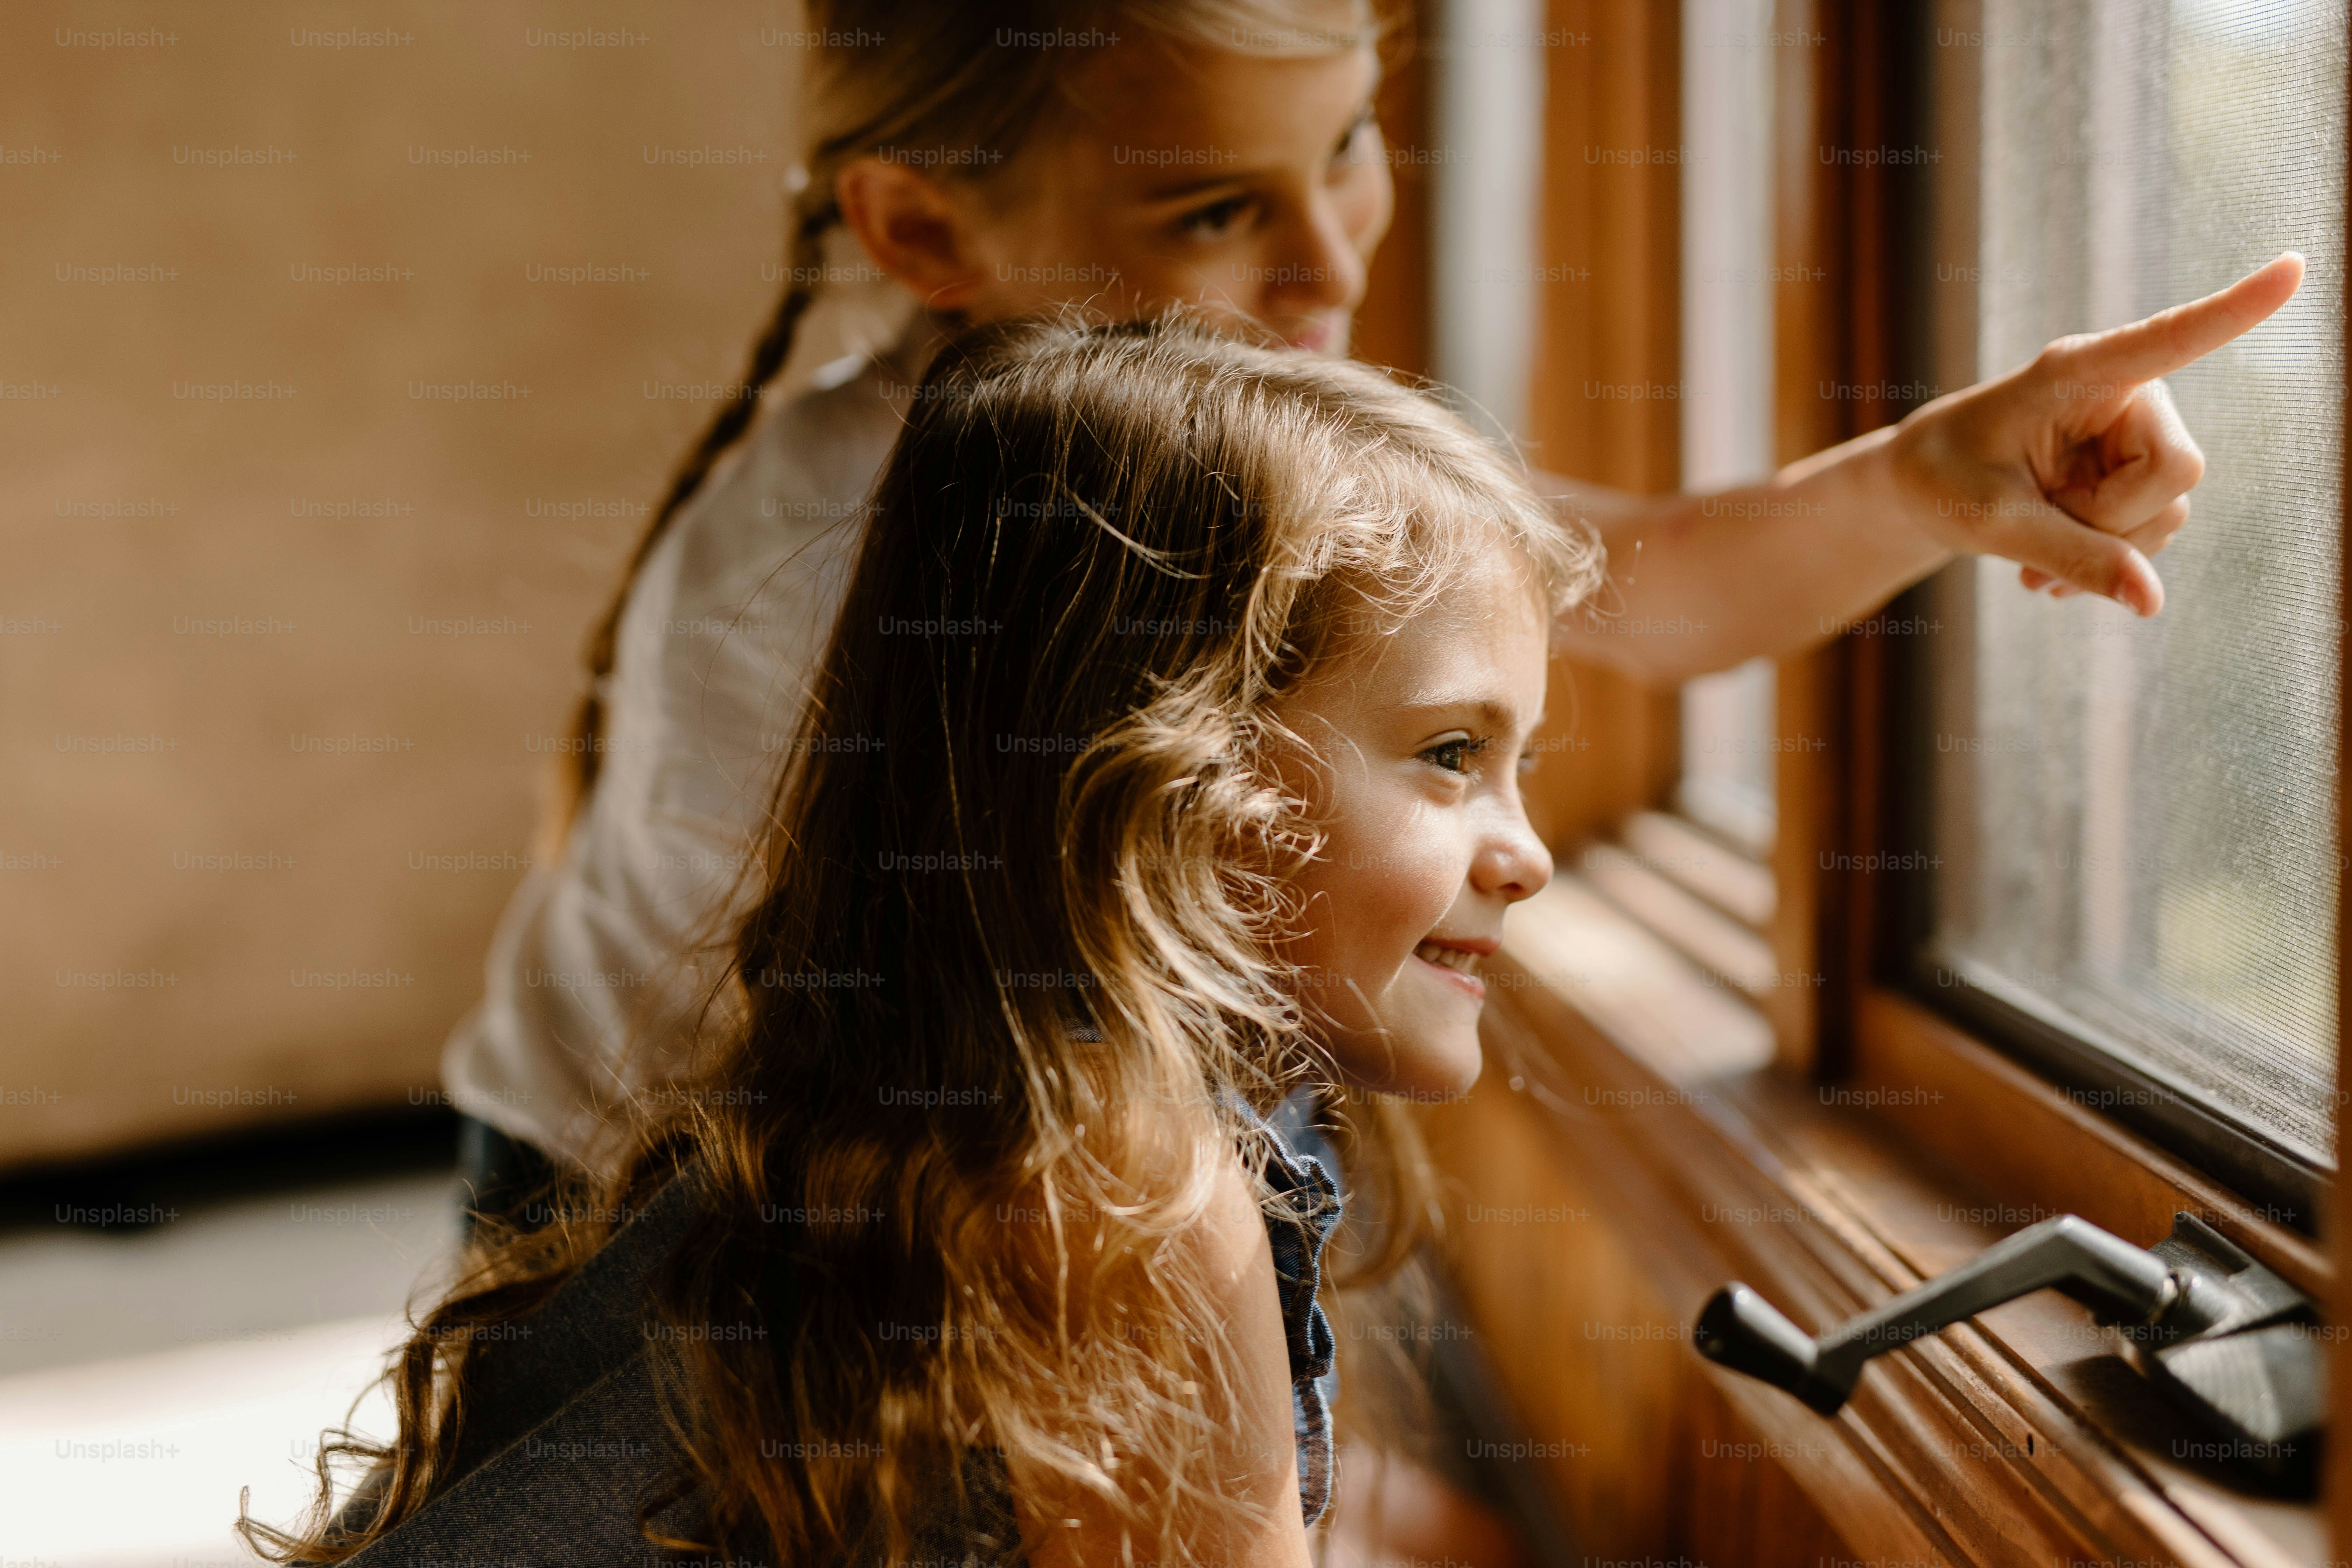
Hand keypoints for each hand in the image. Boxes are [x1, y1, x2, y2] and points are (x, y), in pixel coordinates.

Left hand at [1887, 252, 2303, 615]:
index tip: (2294, 266)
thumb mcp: (1991, 523)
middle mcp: (2126, 393)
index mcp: (2077, 372)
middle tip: (2038, 532)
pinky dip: (2107, 559)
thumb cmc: (1944, 481)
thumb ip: (2071, 556)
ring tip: (2034, 555)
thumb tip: (2152, 602)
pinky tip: (2050, 564)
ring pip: (2168, 509)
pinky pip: (2156, 530)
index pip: (2169, 338)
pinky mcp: (2140, 472)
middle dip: (2113, 521)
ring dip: (2104, 548)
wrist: (1923, 488)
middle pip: (2177, 469)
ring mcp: (2140, 434)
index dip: (2235, 309)